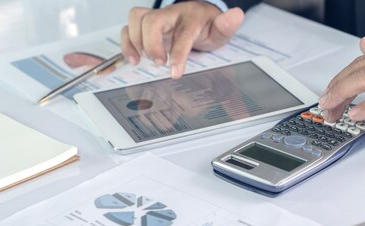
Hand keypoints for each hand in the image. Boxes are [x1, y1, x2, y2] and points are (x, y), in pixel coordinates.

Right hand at [121, 2, 243, 78]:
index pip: (183, 33)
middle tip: (159, 63)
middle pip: (152, 21)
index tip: (176, 72)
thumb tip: (237, 15)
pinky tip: (133, 58)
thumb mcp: (222, 28)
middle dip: (152, 44)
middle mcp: (171, 14)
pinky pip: (129, 26)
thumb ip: (227, 25)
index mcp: (191, 16)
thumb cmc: (208, 25)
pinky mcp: (146, 25)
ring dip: (135, 41)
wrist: (199, 18)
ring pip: (137, 18)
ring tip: (142, 60)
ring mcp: (157, 18)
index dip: (178, 53)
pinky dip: (127, 42)